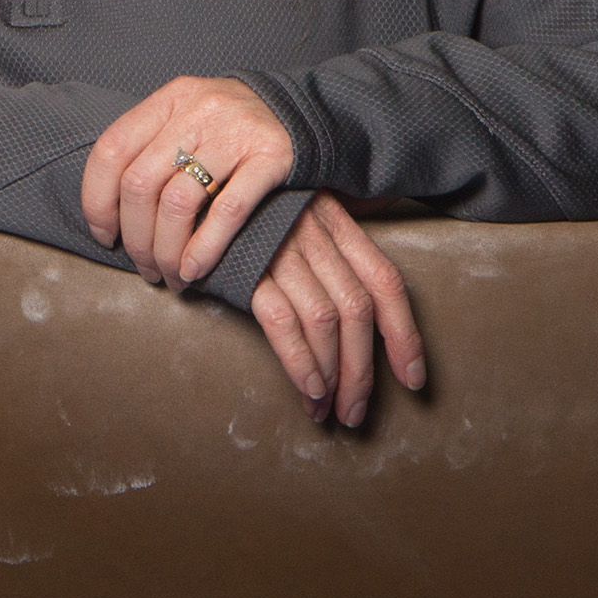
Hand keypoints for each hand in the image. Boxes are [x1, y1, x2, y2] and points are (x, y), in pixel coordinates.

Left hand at [82, 75, 296, 287]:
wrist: (307, 113)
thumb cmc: (234, 127)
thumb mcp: (189, 118)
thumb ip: (152, 147)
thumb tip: (110, 207)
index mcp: (169, 99)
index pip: (111, 150)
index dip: (97, 200)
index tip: (103, 236)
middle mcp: (197, 110)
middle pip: (141, 183)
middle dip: (135, 237)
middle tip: (143, 267)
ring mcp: (234, 132)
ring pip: (178, 201)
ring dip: (166, 249)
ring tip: (168, 275)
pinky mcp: (272, 157)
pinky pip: (228, 210)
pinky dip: (204, 246)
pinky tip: (194, 269)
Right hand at [247, 192, 427, 426]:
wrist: (184, 185)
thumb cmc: (237, 210)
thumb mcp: (292, 216)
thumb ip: (323, 250)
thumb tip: (355, 310)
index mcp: (335, 222)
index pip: (386, 282)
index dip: (405, 335)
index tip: (412, 379)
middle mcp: (315, 233)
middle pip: (358, 309)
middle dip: (362, 371)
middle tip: (355, 413)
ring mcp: (280, 247)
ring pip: (325, 319)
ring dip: (332, 374)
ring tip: (326, 409)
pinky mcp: (245, 265)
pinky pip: (282, 319)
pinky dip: (299, 359)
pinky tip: (306, 387)